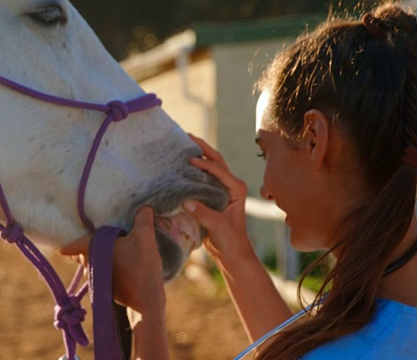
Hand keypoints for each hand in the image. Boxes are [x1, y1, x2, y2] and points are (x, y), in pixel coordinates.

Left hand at [60, 207, 165, 313]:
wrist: (145, 299)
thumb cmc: (141, 265)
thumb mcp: (145, 235)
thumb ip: (143, 217)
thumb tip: (144, 207)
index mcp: (93, 248)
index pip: (74, 245)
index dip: (68, 245)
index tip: (61, 248)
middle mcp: (90, 264)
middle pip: (83, 255)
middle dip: (84, 250)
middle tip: (92, 242)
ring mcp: (97, 280)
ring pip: (91, 266)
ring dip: (96, 260)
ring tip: (107, 254)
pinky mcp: (106, 290)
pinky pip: (101, 276)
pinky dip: (105, 271)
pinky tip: (119, 268)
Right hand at [184, 134, 252, 261]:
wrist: (232, 253)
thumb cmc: (230, 240)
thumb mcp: (218, 227)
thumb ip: (204, 214)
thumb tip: (186, 201)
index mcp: (236, 189)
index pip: (219, 170)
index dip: (204, 163)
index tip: (189, 160)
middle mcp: (230, 186)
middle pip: (216, 161)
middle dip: (203, 148)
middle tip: (187, 136)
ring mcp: (221, 190)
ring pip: (210, 167)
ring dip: (199, 155)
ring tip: (183, 145)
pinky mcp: (212, 196)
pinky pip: (202, 179)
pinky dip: (193, 170)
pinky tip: (181, 166)